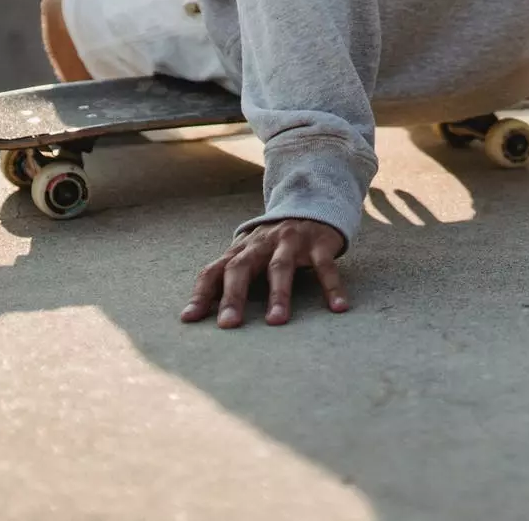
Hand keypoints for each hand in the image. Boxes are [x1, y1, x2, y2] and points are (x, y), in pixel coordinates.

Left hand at [181, 218, 349, 327]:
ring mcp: (291, 241)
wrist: (313, 204)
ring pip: (280, 267)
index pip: (214, 271)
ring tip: (276, 322)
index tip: (190, 319)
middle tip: (229, 324)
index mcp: (241, 250)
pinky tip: (338, 307)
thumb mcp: (248, 254)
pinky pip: (325, 266)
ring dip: (278, 294)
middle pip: (242, 268)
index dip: (201, 294)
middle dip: (234, 296)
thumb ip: (227, 278)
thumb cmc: (273, 243)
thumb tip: (195, 314)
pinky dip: (331, 287)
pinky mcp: (319, 242)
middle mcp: (262, 244)